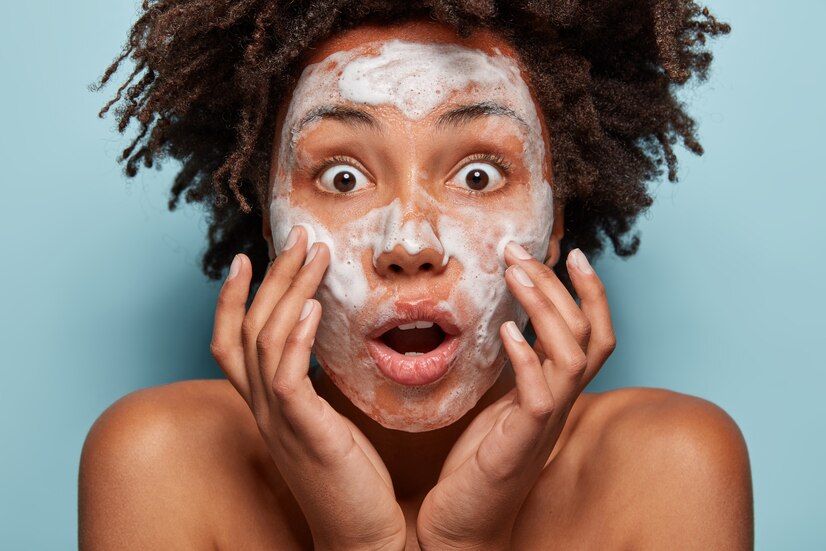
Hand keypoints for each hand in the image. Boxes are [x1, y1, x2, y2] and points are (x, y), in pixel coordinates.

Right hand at [210, 226, 405, 550]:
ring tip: (314, 254)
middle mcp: (261, 409)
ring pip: (264, 340)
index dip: (230, 299)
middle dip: (270, 277)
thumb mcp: (324, 423)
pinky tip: (315, 308)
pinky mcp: (303, 432)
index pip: (231, 342)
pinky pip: (287, 377)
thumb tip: (322, 346)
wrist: (363, 534)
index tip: (246, 258)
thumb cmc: (350, 478)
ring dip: (288, 291)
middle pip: (247, 328)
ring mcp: (278, 421)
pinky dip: (296, 338)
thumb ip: (312, 388)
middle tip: (297, 237)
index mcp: (265, 405)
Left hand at [416, 244, 615, 550]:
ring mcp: (544, 422)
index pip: (592, 333)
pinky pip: (538, 396)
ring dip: (546, 309)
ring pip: (572, 356)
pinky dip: (526, 359)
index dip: (590, 293)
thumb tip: (508, 324)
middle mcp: (560, 402)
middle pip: (587, 334)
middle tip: (520, 250)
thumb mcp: (501, 402)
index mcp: (556, 390)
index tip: (567, 251)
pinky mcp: (520, 442)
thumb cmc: (479, 461)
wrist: (463, 520)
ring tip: (515, 276)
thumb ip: (515, 368)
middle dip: (559, 285)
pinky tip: (505, 333)